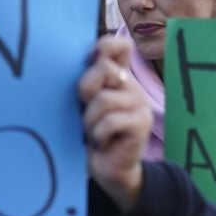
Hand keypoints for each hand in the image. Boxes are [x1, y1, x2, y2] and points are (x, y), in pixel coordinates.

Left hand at [79, 37, 148, 211]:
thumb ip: (85, 83)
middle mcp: (131, 86)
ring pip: (104, 99)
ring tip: (92, 133)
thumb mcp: (83, 105)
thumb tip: (74, 63)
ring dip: (89, 121)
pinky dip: (98, 134)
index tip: (87, 63)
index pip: (119, 46)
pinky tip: (102, 142)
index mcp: (117, 77)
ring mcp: (140, 103)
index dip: (103, 47)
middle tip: (83, 111)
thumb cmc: (90, 134)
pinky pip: (111, 121)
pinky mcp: (142, 122)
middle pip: (104, 68)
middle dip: (84, 90)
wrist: (108, 169)